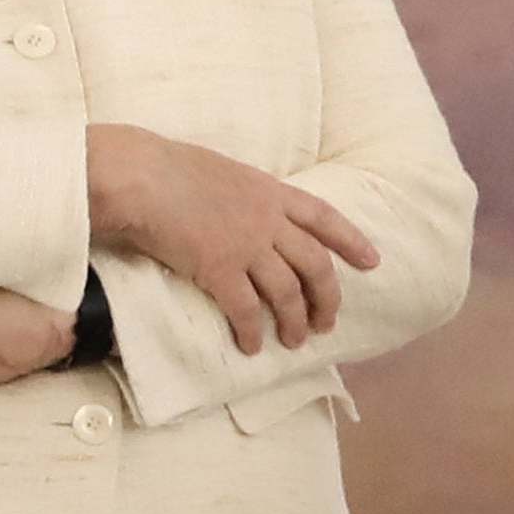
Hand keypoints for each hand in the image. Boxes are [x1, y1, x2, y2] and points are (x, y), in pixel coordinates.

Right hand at [94, 125, 380, 355]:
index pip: (324, 217)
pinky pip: (246, 310)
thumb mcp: (223, 171)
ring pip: (287, 293)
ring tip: (293, 341)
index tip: (372, 261)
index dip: (351, 240)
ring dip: (294, 322)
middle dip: (327, 299)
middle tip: (325, 323)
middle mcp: (267, 219)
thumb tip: (246, 214)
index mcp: (270, 190)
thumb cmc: (169, 167)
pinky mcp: (220, 270)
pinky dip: (252, 332)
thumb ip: (245, 195)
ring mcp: (246, 245)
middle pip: (315, 265)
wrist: (140, 176)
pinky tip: (251, 346)